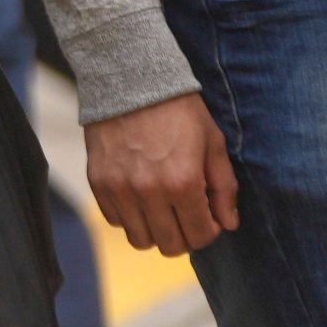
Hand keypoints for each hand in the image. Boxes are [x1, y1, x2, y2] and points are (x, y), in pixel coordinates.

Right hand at [86, 90, 239, 254]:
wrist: (130, 81)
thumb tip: (228, 224)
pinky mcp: (98, 182)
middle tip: (186, 218)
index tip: (207, 217)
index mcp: (184, 183)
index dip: (208, 232)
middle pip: (169, 245)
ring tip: (162, 211)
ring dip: (155, 231)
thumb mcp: (213, 144)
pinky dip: (129, 217)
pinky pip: (114, 220)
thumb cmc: (179, 111)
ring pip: (139, 239)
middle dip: (184, 237)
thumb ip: (224, 188)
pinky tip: (139, 198)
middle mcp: (150, 192)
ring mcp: (120, 188)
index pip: (199, 236)